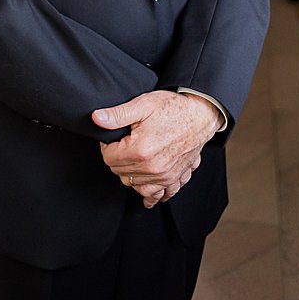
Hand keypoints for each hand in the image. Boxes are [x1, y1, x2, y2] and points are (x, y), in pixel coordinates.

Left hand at [93, 91, 222, 207]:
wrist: (202, 113)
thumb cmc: (174, 108)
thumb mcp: (143, 105)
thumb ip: (118, 114)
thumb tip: (97, 119)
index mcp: (140, 150)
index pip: (109, 158)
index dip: (108, 146)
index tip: (116, 137)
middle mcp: (152, 168)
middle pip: (120, 173)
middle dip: (119, 159)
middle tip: (127, 144)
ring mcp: (165, 176)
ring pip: (136, 186)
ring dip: (132, 176)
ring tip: (135, 162)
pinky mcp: (175, 178)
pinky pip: (161, 194)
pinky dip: (154, 194)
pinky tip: (149, 187)